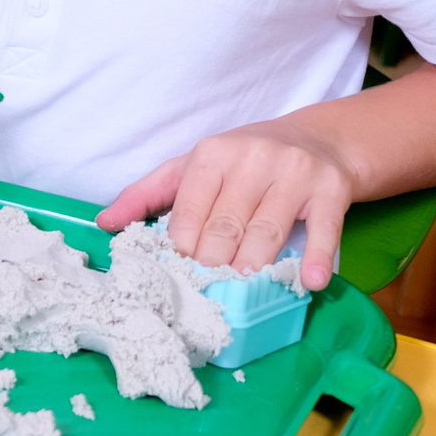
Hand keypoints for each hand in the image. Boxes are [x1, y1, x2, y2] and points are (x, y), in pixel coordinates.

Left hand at [97, 118, 356, 290]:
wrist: (317, 140)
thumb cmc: (244, 161)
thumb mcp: (192, 168)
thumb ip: (148, 194)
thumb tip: (105, 224)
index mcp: (212, 154)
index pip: (189, 211)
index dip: (180, 249)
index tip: (176, 276)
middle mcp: (253, 159)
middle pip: (225, 227)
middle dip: (212, 265)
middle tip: (204, 294)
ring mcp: (294, 173)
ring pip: (266, 233)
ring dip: (251, 269)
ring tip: (240, 295)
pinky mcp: (330, 189)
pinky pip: (322, 228)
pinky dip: (315, 257)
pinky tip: (310, 281)